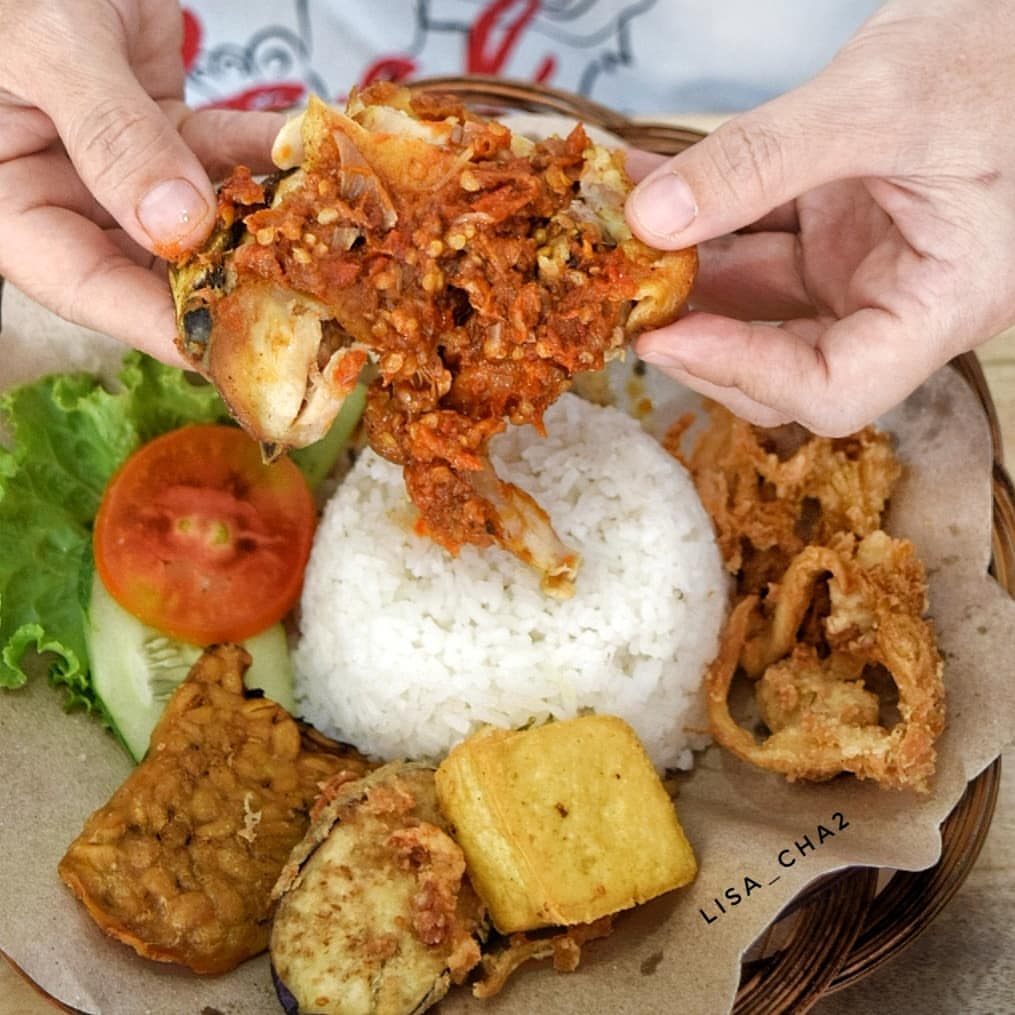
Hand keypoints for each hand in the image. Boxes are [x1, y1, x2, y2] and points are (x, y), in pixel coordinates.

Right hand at [0, 0, 283, 363]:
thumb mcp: (49, 48)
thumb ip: (112, 135)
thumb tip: (178, 226)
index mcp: (9, 203)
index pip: (86, 285)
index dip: (157, 324)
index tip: (225, 353)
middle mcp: (66, 194)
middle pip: (152, 265)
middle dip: (225, 284)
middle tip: (299, 310)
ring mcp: (119, 165)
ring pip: (200, 214)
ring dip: (259, 219)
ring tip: (320, 238)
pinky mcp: (162, 129)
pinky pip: (219, 151)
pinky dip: (263, 152)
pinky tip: (308, 157)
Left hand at [625, 0, 1014, 434]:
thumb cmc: (997, 52)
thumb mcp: (877, 101)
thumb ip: (760, 161)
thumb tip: (651, 219)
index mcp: (942, 302)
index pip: (833, 389)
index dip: (744, 374)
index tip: (666, 339)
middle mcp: (900, 299)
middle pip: (783, 362)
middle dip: (701, 333)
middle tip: (630, 297)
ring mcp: (864, 265)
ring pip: (757, 300)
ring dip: (688, 270)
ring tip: (627, 232)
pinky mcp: (837, 229)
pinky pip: (757, 237)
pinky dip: (704, 216)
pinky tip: (651, 183)